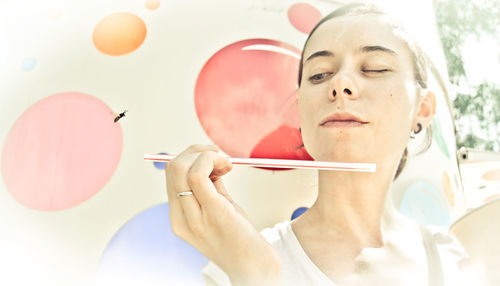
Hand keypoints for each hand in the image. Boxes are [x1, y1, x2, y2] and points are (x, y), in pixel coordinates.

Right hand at [165, 145, 280, 284]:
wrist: (254, 268)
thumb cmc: (238, 238)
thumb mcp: (217, 209)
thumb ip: (209, 187)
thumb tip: (209, 159)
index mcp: (178, 218)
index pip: (171, 175)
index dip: (190, 157)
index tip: (213, 158)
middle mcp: (181, 218)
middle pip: (173, 168)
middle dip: (196, 151)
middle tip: (220, 156)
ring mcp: (195, 218)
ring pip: (182, 168)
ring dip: (206, 154)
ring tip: (226, 163)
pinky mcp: (214, 214)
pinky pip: (198, 176)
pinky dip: (212, 161)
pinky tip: (228, 167)